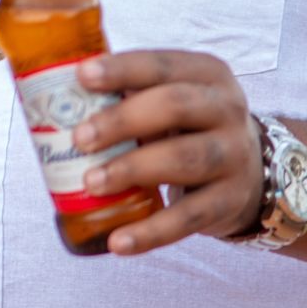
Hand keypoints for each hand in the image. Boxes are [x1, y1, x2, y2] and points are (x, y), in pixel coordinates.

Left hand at [69, 50, 263, 254]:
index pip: (162, 65)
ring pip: (184, 159)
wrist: (250, 171)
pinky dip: (151, 232)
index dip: (122, 69)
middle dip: (122, 120)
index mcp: (206, 74)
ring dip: (132, 170)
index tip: (82, 76)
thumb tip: (56, 97)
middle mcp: (226, 109)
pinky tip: (118, 242)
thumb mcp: (170, 99)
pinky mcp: (230, 201)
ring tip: (91, 183)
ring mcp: (234, 156)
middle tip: (79, 137)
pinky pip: (189, 218)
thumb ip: (127, 94)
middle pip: (175, 107)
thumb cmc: (187, 126)